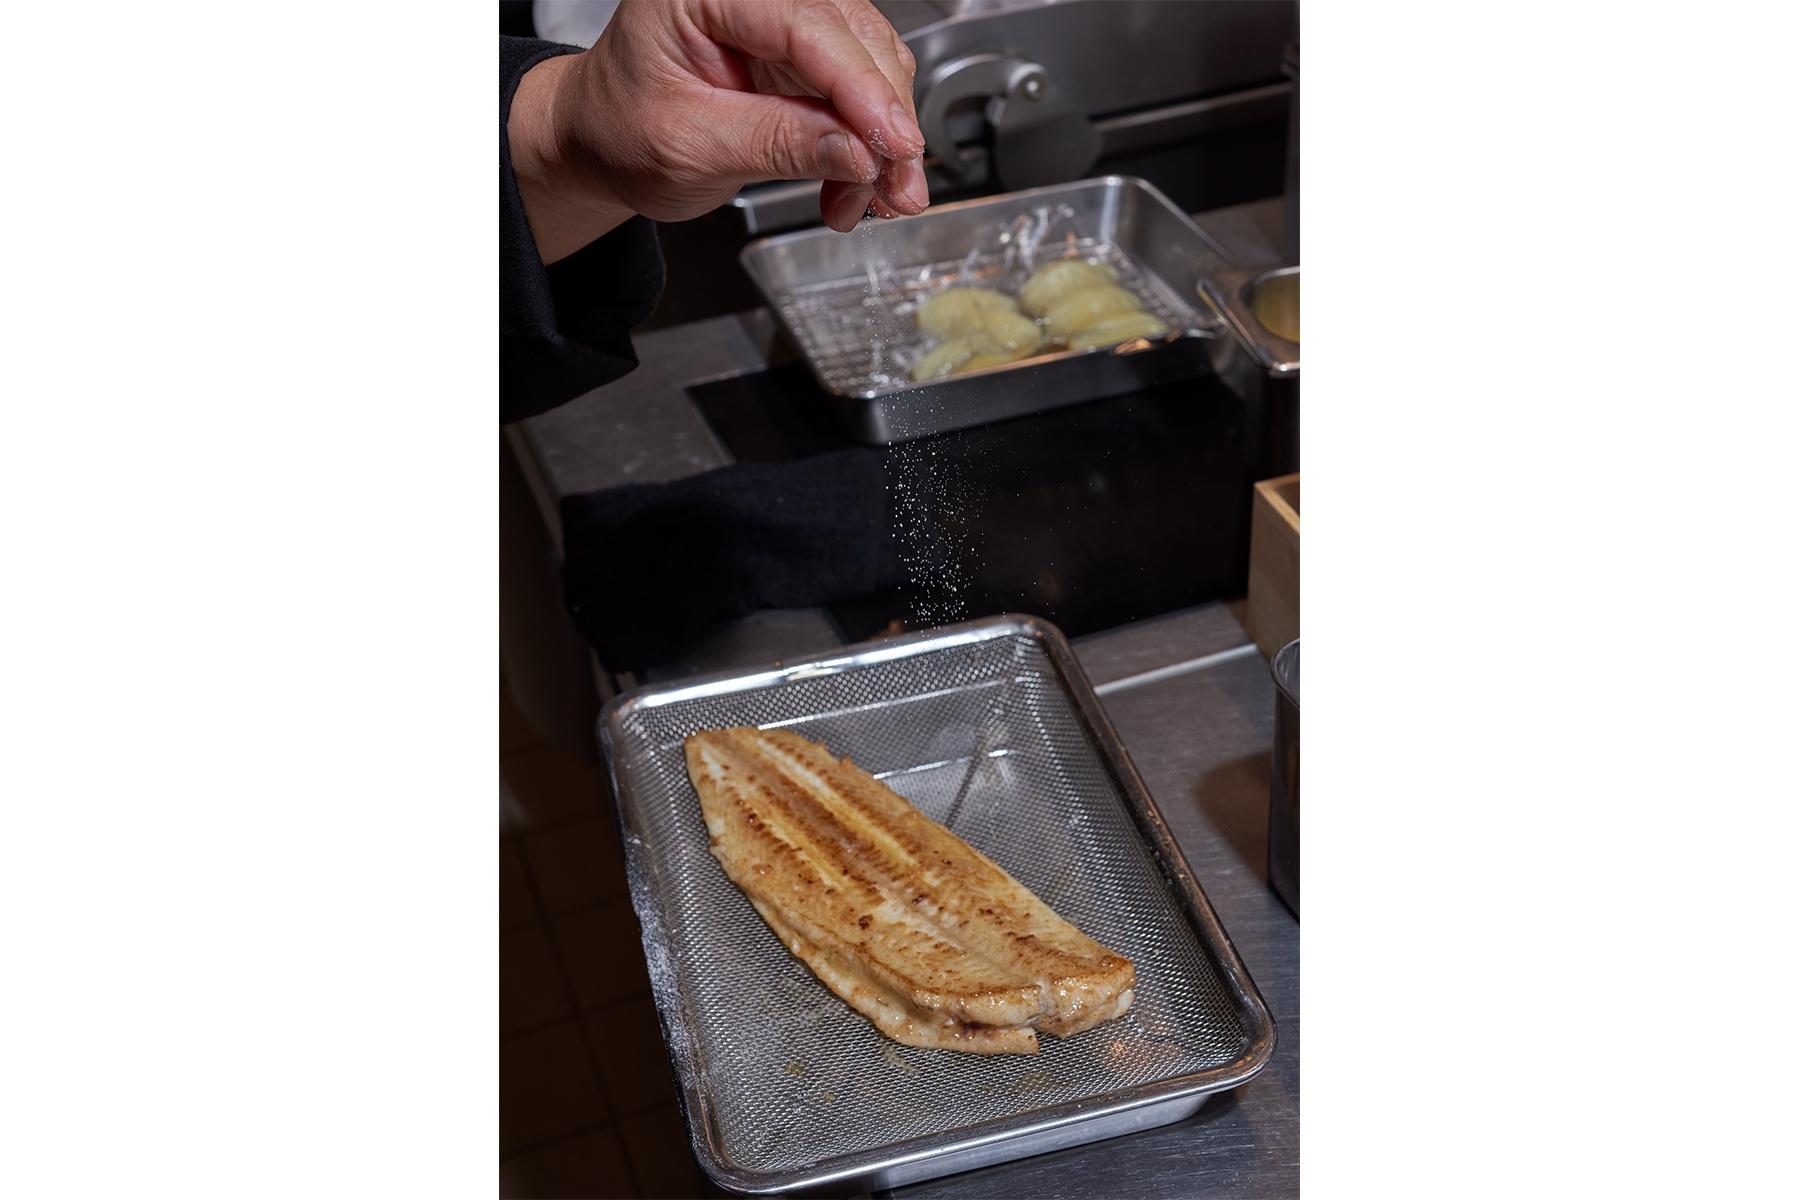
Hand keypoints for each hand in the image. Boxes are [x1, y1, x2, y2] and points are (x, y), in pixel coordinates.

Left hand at [509, 0, 929, 262]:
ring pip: (871, 65)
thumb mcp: (689, 146)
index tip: (895, 144)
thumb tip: (858, 151)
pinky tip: (858, 184)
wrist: (601, 141)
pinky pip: (858, 91)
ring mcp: (783, 19)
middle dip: (884, 122)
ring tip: (873, 199)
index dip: (862, 89)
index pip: (807, 28)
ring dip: (882, 140)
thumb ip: (777, 144)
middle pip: (854, 41)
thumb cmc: (619, 130)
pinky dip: (867, 143)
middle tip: (897, 189)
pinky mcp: (801, 55)